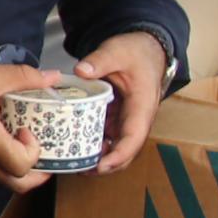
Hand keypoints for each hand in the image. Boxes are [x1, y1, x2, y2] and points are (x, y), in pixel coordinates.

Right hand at [0, 62, 68, 191]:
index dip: (33, 151)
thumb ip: (24, 77)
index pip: (21, 164)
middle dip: (36, 174)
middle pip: (17, 185)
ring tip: (21, 150)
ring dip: (18, 171)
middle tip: (38, 154)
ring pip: (2, 182)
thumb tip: (53, 77)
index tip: (26, 131)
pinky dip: (1, 167)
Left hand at [78, 32, 172, 176]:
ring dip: (98, 157)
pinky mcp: (117, 118)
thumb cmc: (135, 51)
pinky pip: (106, 136)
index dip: (118, 155)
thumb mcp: (117, 50)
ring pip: (115, 147)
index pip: (134, 138)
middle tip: (79, 169)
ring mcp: (126, 120)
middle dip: (106, 164)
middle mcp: (136, 118)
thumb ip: (100, 60)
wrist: (144, 48)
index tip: (100, 165)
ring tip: (73, 162)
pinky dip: (93, 144)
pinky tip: (73, 146)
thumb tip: (81, 71)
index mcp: (142, 106)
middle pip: (125, 151)